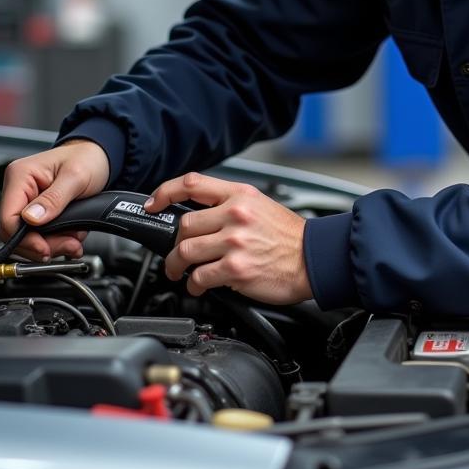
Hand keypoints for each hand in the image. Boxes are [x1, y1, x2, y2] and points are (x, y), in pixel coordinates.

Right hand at [0, 140, 109, 259]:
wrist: (99, 158)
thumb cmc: (87, 158)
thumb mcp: (76, 176)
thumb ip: (54, 198)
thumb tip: (31, 219)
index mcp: (21, 175)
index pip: (8, 217)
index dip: (24, 238)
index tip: (44, 248)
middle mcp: (20, 189)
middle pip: (16, 233)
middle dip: (42, 245)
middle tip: (67, 246)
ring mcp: (29, 202)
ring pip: (29, 238)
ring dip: (53, 245)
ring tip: (74, 242)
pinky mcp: (39, 213)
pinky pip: (41, 236)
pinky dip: (58, 241)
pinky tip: (72, 237)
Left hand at [146, 172, 311, 304]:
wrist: (314, 259)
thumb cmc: (289, 236)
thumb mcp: (260, 205)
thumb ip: (230, 205)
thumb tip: (199, 214)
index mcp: (240, 195)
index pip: (193, 183)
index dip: (166, 192)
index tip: (154, 204)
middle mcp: (236, 214)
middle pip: (184, 224)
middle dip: (174, 244)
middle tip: (174, 256)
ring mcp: (235, 241)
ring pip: (186, 251)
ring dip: (177, 266)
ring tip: (181, 272)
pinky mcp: (236, 269)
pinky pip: (199, 277)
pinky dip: (194, 284)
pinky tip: (200, 285)